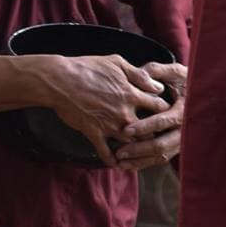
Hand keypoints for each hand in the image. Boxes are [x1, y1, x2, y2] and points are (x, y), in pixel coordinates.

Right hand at [31, 54, 170, 167]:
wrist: (60, 80)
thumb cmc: (87, 68)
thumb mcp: (117, 63)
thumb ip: (139, 75)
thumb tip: (157, 86)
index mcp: (132, 94)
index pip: (159, 107)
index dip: (165, 110)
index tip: (165, 113)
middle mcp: (124, 113)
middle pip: (149, 130)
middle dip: (154, 134)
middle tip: (157, 136)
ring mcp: (109, 125)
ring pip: (131, 144)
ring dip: (136, 149)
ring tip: (139, 152)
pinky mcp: (94, 133)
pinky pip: (106, 153)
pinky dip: (112, 160)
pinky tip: (116, 164)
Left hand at [115, 60, 185, 171]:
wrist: (203, 95)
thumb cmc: (185, 82)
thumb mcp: (175, 72)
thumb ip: (157, 71)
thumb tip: (141, 73)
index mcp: (184, 110)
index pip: (163, 122)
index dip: (145, 127)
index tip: (126, 130)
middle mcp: (185, 130)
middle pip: (161, 145)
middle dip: (139, 149)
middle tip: (119, 152)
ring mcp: (182, 141)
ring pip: (161, 156)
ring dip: (140, 160)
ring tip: (120, 162)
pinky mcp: (176, 147)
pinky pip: (161, 159)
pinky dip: (144, 163)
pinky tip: (129, 165)